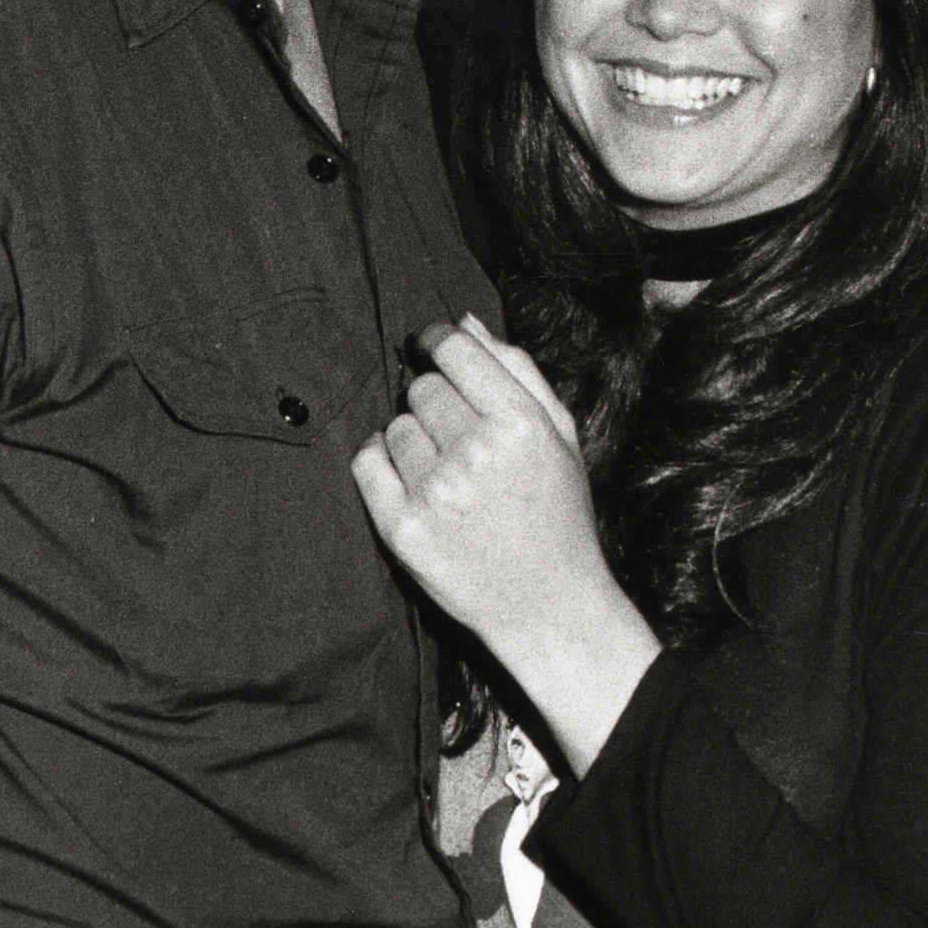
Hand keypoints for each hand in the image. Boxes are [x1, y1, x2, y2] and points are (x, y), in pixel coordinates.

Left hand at [352, 314, 660, 774]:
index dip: (437, 342)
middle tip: (455, 434)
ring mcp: (436, 492)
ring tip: (445, 472)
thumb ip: (518, 372)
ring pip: (396, 427)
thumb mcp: (560, 437)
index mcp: (522, 423)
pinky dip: (381, 463)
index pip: (456, 351)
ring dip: (412, 440)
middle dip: (433, 401)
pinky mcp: (404, 529)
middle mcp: (476, 452)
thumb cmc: (557, 515)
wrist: (549, 606)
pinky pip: (367, 463)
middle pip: (422, 388)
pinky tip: (410, 481)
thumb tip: (465, 321)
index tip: (431, 349)